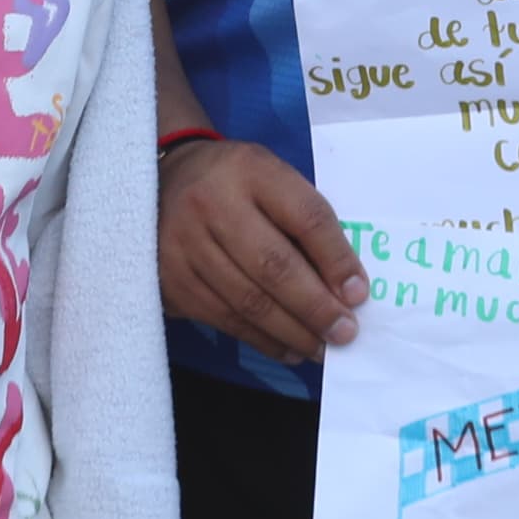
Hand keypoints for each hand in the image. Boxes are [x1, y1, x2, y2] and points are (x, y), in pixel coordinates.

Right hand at [156, 136, 364, 361]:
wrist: (159, 183)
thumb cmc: (234, 184)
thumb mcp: (269, 178)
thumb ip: (304, 219)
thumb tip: (345, 284)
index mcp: (250, 170)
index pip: (305, 216)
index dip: (336, 259)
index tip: (359, 294)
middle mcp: (212, 204)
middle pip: (274, 266)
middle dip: (316, 307)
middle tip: (345, 333)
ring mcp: (184, 244)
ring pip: (248, 301)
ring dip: (292, 332)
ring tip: (322, 348)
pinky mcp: (170, 280)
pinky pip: (224, 319)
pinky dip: (262, 340)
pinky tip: (288, 348)